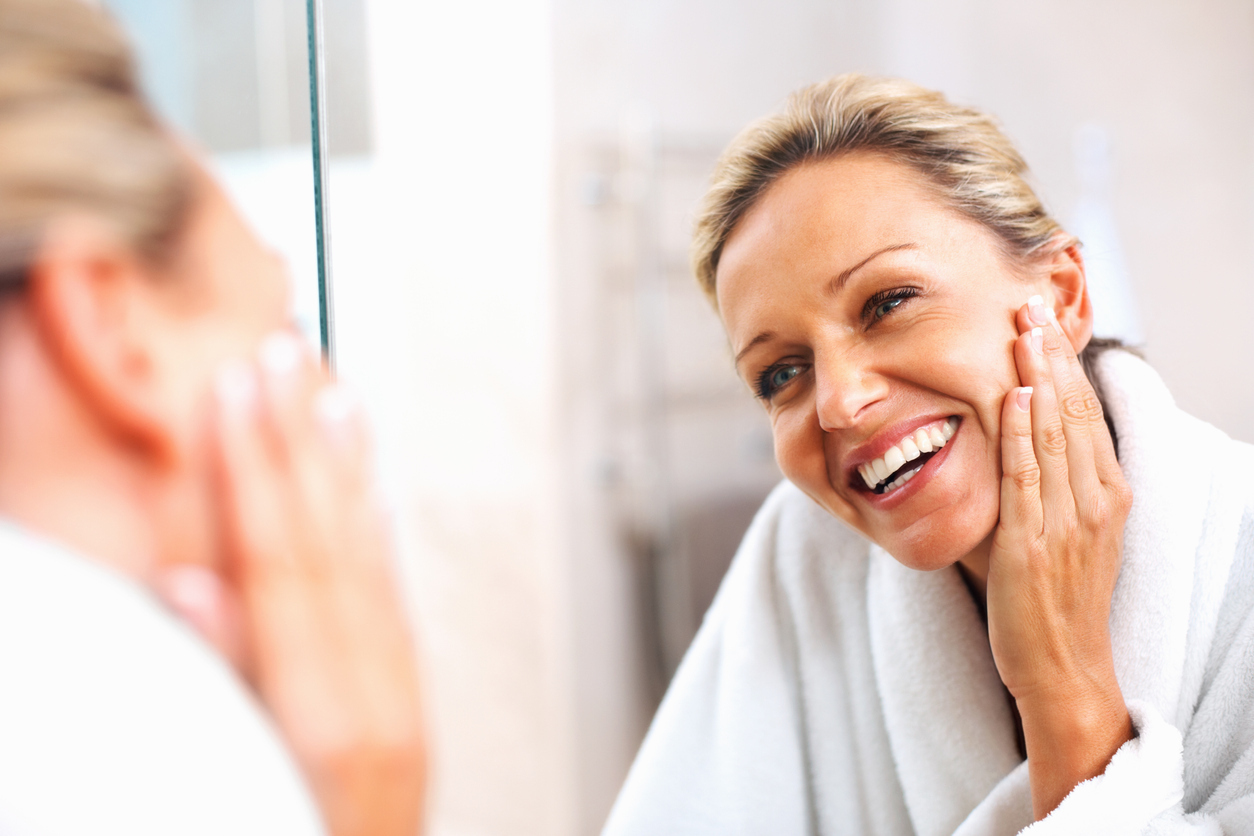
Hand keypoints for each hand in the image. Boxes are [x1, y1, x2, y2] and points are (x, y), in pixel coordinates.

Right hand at [163, 333, 425, 835]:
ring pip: (372, 565)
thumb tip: (185, 581)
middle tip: (284, 352)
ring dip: (348, 475)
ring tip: (335, 396)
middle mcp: (374, 701)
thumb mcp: (234, 783)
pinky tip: (370, 495)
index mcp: (321, 719)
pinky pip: (394, 608)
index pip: (280, 563)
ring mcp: (400, 709)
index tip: (238, 386)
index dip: (255, 467)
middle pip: (330, 546)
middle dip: (301, 445)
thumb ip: (212, 686)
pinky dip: (379, 541)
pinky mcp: (409, 720)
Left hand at [986, 296, 1133, 818]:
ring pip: (1055, 434)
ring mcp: (1068, 522)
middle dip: (1051, 356)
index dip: (1064, 366)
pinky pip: (1029, 477)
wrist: (1063, 668)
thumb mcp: (1061, 531)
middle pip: (1073, 413)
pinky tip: (1019, 396)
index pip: (1084, 415)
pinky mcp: (1035, 545)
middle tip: (1031, 304)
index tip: (1044, 323)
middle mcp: (1095, 502)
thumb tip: (1015, 434)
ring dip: (1039, 377)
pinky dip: (1025, 434)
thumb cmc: (1053, 601)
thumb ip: (1044, 484)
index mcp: (1105, 495)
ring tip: (1025, 329)